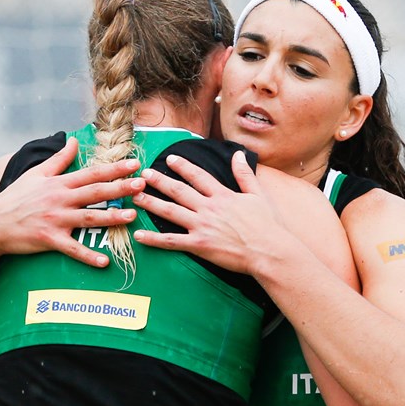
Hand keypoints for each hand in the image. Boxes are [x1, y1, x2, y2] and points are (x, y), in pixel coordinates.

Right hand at [0, 138, 144, 266]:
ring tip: (132, 217)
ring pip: (88, 218)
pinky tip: (105, 261)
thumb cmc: (15, 198)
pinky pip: (72, 248)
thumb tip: (72, 139)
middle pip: (95, 193)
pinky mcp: (49, 239)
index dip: (114, 169)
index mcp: (58, 183)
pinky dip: (88, 255)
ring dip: (111, 218)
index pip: (91, 173)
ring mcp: (55, 219)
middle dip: (120, 188)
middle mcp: (59, 199)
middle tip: (141, 186)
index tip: (134, 164)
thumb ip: (59, 159)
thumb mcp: (36, 174)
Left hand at [132, 151, 283, 274]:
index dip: (182, 166)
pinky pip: (171, 241)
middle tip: (143, 175)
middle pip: (178, 191)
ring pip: (170, 212)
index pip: (198, 176)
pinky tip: (139, 235)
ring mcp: (202, 226)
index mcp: (223, 195)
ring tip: (135, 197)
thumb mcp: (257, 195)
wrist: (269, 251)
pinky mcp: (199, 245)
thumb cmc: (267, 225)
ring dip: (151, 203)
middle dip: (159, 181)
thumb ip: (244, 174)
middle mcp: (209, 208)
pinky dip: (154, 239)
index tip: (170, 158)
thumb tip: (238, 154)